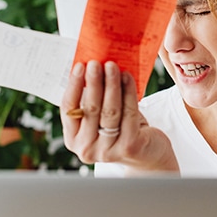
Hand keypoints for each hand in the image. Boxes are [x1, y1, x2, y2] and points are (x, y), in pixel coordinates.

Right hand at [60, 60, 177, 173]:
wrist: (147, 154)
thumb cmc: (120, 129)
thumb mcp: (100, 118)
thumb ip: (91, 100)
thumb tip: (89, 66)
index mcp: (73, 140)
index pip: (68, 109)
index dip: (73, 86)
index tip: (79, 66)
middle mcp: (86, 149)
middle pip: (90, 109)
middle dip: (93, 82)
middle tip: (96, 62)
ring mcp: (107, 150)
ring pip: (109, 111)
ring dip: (111, 84)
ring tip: (112, 66)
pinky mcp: (129, 146)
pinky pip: (128, 113)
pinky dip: (128, 92)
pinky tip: (128, 78)